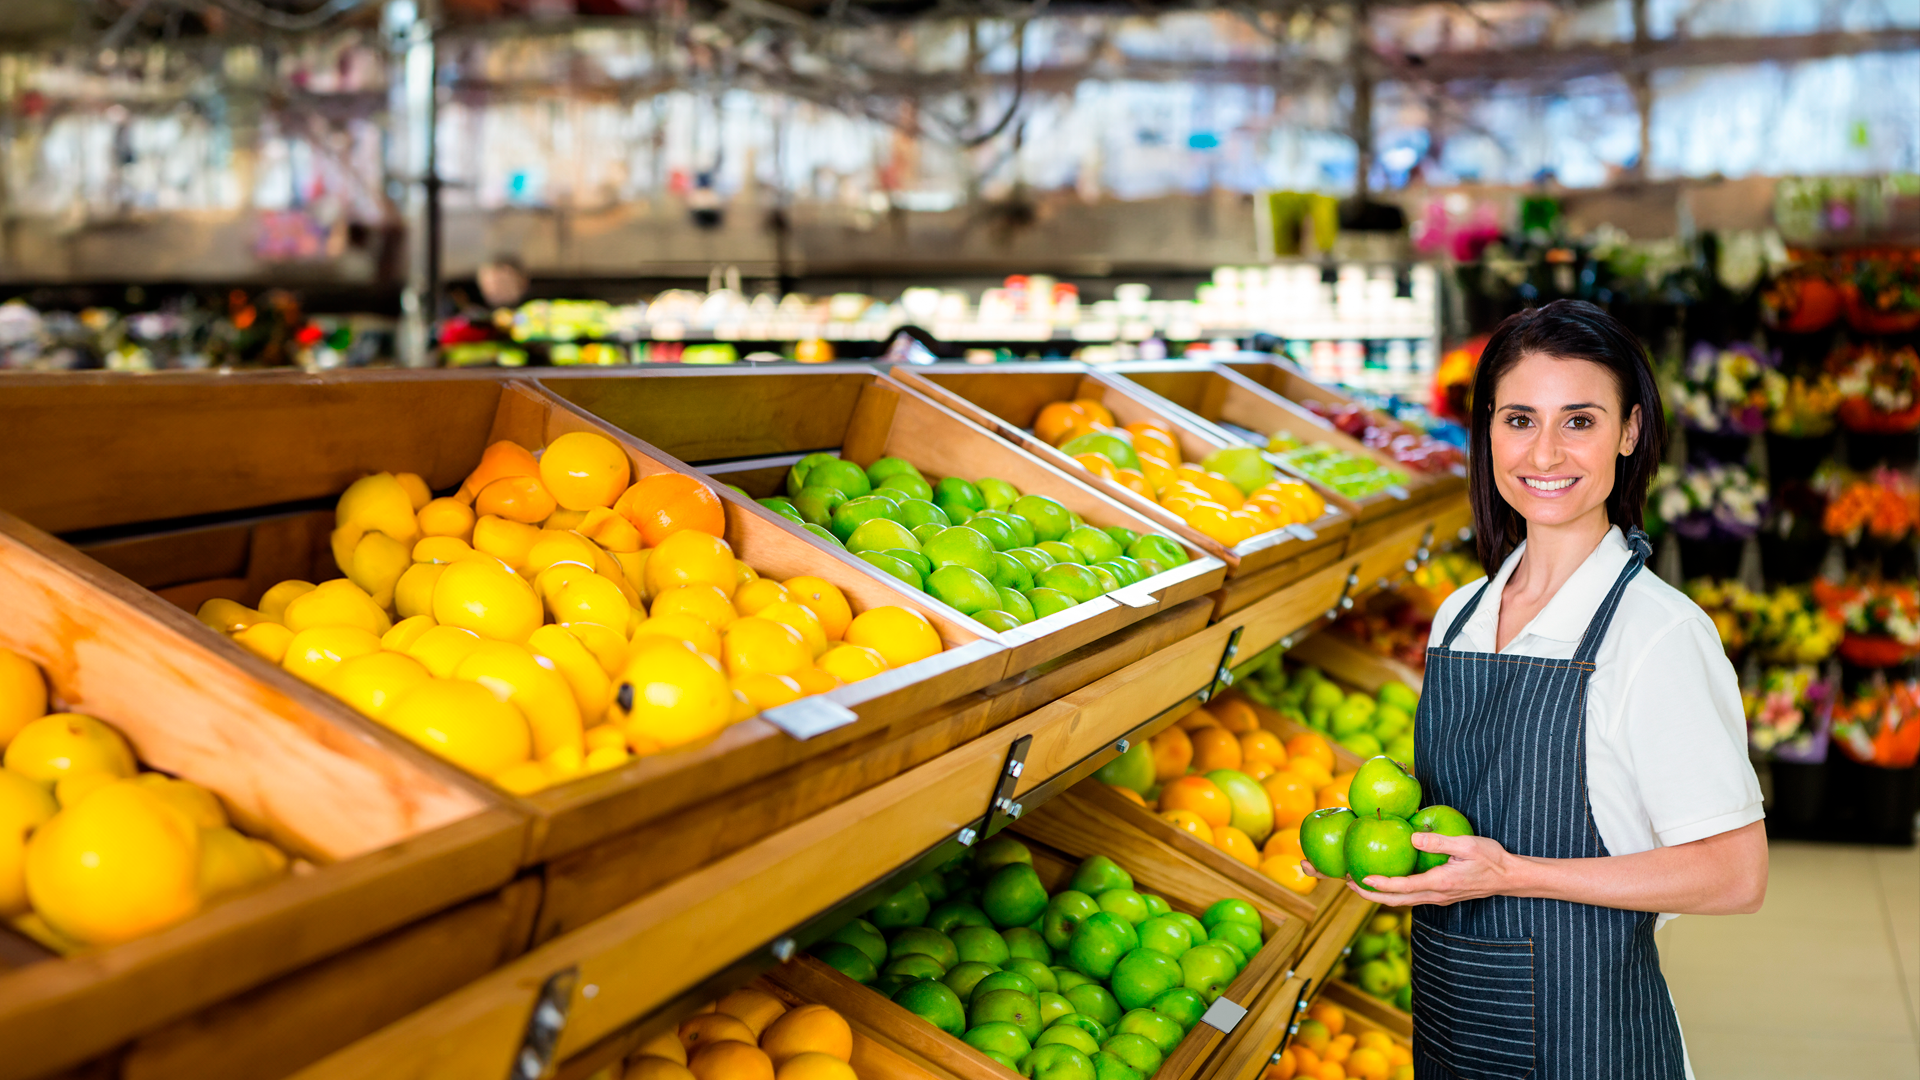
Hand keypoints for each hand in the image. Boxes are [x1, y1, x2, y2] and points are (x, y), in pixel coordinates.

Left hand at [1348, 833, 1526, 906]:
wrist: (1510, 878)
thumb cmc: (1491, 858)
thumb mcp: (1467, 844)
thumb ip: (1439, 841)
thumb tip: (1413, 837)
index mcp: (1440, 883)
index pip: (1404, 887)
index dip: (1381, 884)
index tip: (1362, 878)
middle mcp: (1435, 895)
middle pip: (1396, 900)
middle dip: (1370, 894)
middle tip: (1347, 882)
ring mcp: (1438, 898)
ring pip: (1402, 901)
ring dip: (1379, 894)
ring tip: (1358, 882)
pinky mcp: (1440, 895)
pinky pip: (1411, 897)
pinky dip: (1393, 891)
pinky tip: (1385, 880)